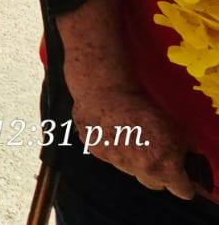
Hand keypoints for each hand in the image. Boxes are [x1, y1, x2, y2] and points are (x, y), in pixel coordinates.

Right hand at [72, 85, 199, 199]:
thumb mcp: (175, 128)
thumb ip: (180, 151)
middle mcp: (139, 169)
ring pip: (131, 171)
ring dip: (134, 161)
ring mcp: (115, 163)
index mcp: (162, 166)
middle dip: (158, 173)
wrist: (107, 91)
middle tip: (157, 154)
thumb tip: (181, 159)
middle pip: (154, 184)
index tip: (183, 175)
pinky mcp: (96, 152)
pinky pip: (110, 158)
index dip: (184, 182)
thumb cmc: (143, 106)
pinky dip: (113, 149)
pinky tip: (112, 131)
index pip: (181, 189)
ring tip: (131, 137)